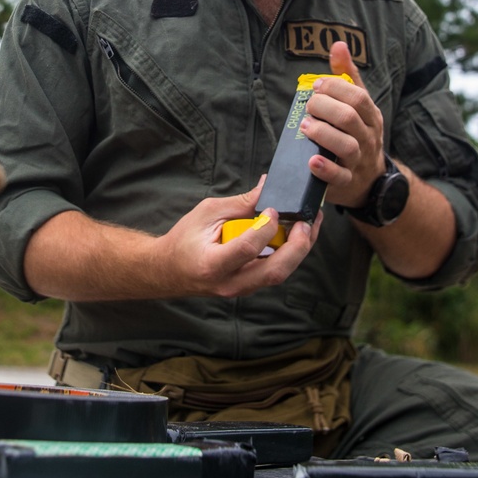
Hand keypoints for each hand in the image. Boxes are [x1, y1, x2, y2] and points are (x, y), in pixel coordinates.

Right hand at [157, 176, 322, 298]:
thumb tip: (269, 188)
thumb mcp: (207, 213)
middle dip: (298, 246)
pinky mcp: (249, 287)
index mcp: (212, 264)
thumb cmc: (184, 239)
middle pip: (274, 272)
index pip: (247, 249)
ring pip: (279, 275)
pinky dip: (289, 254)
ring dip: (299, 250)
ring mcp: (241, 289)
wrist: (169, 269)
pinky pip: (274, 272)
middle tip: (307, 221)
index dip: (265, 228)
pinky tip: (296, 235)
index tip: (272, 209)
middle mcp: (229, 283)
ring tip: (309, 225)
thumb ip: (240, 204)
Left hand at [300, 40, 385, 209]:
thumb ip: (347, 77)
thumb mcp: (358, 106)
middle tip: (308, 106)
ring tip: (305, 126)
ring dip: (323, 133)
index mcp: (371, 116)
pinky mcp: (347, 182)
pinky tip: (311, 160)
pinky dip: (325, 169)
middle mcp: (367, 137)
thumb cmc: (357, 134)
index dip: (334, 88)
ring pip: (346, 146)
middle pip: (350, 118)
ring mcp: (358, 160)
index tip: (316, 86)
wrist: (369, 179)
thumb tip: (339, 44)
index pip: (357, 97)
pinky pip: (339, 177)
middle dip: (325, 107)